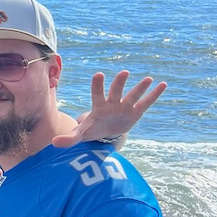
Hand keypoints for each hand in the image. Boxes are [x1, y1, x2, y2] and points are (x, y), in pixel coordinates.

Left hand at [51, 71, 166, 147]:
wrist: (105, 132)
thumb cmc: (92, 129)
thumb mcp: (80, 135)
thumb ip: (68, 138)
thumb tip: (54, 143)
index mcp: (98, 106)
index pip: (97, 93)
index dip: (97, 85)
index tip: (99, 75)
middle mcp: (112, 103)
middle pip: (116, 91)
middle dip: (119, 83)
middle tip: (124, 73)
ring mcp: (125, 106)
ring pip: (132, 95)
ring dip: (140, 87)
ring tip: (148, 79)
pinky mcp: (136, 111)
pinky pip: (146, 103)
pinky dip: (154, 95)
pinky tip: (163, 84)